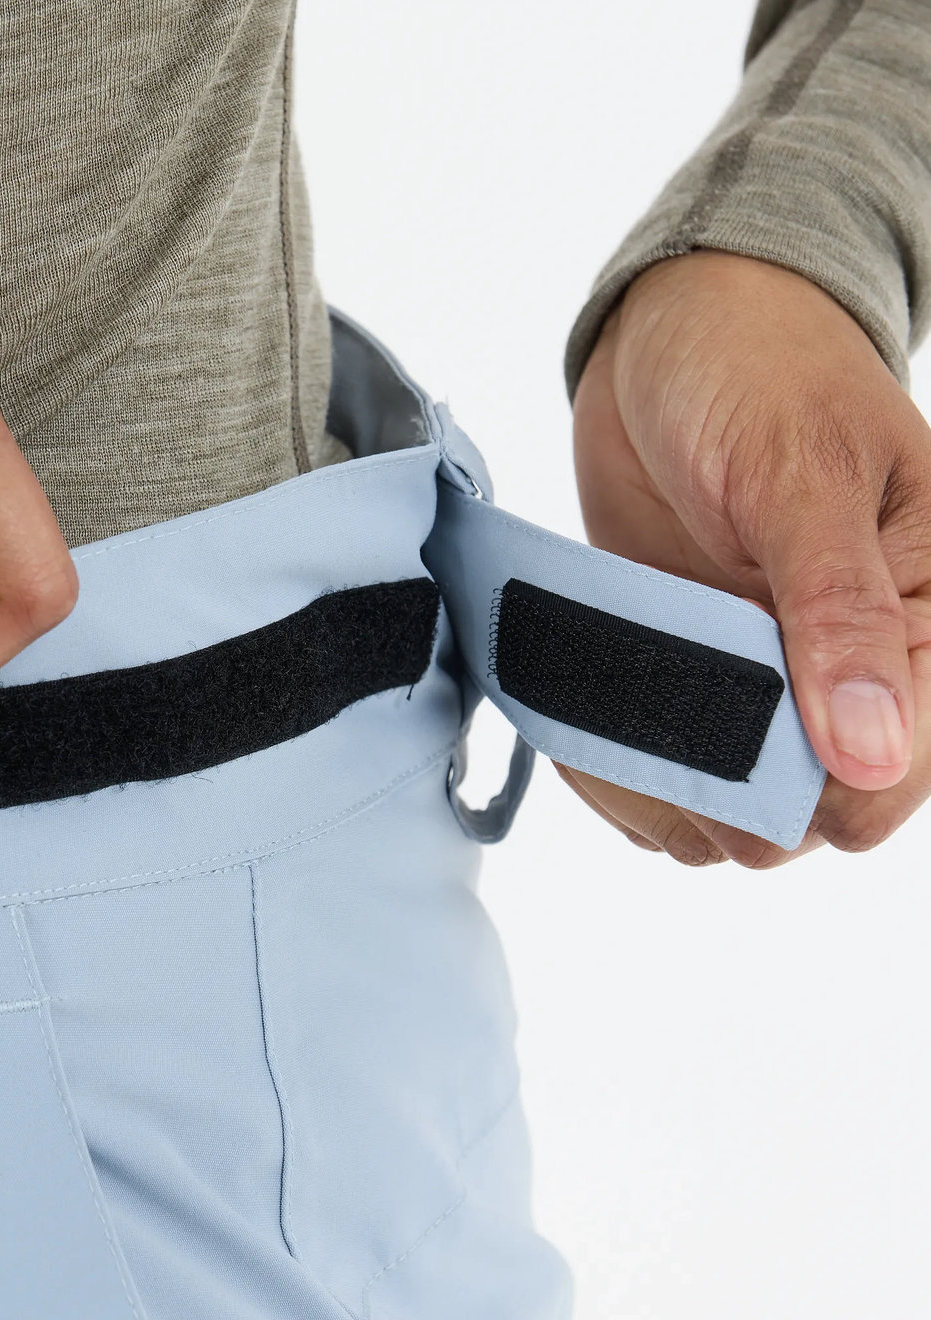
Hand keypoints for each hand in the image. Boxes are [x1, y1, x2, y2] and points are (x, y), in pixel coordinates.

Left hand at [569, 250, 930, 867]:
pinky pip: (657, 784)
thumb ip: (838, 610)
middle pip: (800, 824)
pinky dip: (611, 772)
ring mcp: (765, 694)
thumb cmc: (762, 372)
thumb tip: (876, 756)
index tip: (731, 744)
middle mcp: (853, 680)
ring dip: (651, 790)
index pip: (891, 787)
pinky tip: (584, 715)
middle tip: (647, 711)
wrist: (673, 334)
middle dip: (719, 795)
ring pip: (721, 822)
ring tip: (603, 710)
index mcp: (928, 625)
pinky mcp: (692, 692)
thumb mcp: (804, 475)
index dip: (813, 794)